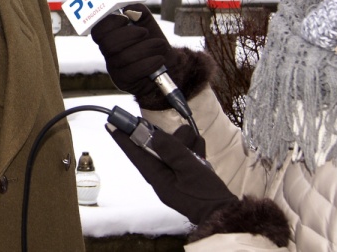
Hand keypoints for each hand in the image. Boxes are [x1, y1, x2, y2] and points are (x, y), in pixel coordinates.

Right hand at [90, 4, 170, 102]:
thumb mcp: (146, 22)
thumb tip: (129, 8)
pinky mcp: (124, 82)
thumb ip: (137, 11)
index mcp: (110, 37)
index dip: (108, 23)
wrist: (169, 64)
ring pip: (124, 58)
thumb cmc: (153, 41)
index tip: (125, 18)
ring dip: (146, 48)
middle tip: (144, 32)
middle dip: (128, 35)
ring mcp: (115, 69)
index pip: (97, 31)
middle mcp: (109, 54)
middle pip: (108, 45)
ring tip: (160, 45)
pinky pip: (133, 72)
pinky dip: (149, 63)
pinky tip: (159, 59)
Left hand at [109, 124, 236, 224]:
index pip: (136, 155)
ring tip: (197, 149)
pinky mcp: (187, 173)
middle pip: (157, 148)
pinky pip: (186, 154)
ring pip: (173, 148)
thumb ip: (173, 152)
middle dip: (171, 140)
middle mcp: (162, 175)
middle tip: (183, 137)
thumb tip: (155, 137)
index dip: (124, 139)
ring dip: (186, 144)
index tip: (111, 124)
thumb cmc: (206, 196)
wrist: (224, 212)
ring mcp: (175, 174)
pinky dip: (195, 150)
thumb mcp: (190, 171)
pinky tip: (201, 152)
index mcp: (157, 178)